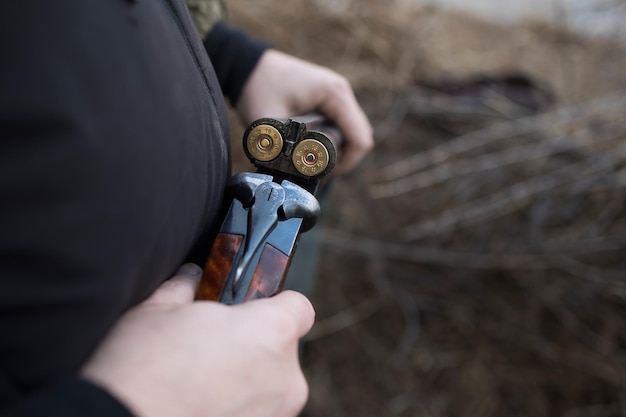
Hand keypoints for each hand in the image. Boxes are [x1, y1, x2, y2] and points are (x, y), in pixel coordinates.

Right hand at [81, 264, 314, 416]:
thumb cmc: (140, 368)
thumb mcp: (157, 311)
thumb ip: (186, 288)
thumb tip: (191, 277)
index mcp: (270, 332)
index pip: (300, 308)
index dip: (276, 305)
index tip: (251, 310)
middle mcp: (285, 377)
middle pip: (282, 351)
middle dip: (254, 346)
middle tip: (212, 347)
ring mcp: (275, 415)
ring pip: (268, 387)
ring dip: (245, 381)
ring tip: (200, 382)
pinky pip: (255, 414)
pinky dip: (235, 409)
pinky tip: (199, 405)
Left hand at [237, 49, 373, 174]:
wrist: (248, 66)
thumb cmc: (258, 89)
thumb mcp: (268, 124)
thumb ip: (284, 150)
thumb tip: (298, 175)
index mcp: (334, 94)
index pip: (360, 140)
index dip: (345, 164)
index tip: (322, 173)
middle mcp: (342, 91)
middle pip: (360, 137)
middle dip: (342, 159)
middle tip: (315, 169)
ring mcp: (337, 94)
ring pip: (352, 132)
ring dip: (337, 150)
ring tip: (311, 159)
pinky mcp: (330, 99)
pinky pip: (342, 125)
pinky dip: (332, 140)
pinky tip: (312, 147)